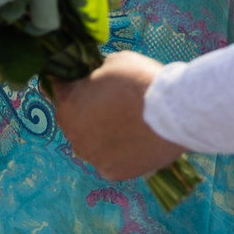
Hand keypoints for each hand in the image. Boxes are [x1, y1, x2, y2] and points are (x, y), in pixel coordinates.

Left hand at [48, 52, 186, 181]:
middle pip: (75, 119)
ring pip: (92, 142)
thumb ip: (95, 73)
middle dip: (88, 110)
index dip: (73, 81)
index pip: (58, 88)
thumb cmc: (141, 82)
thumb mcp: (112, 61)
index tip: (86, 78)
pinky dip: (119, 151)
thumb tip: (94, 78)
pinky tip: (136, 139)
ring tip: (128, 123)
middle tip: (113, 101)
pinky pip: (110, 159)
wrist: (174, 113)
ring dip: (102, 133)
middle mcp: (72, 136)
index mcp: (67, 105)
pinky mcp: (114, 172)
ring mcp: (93, 158)